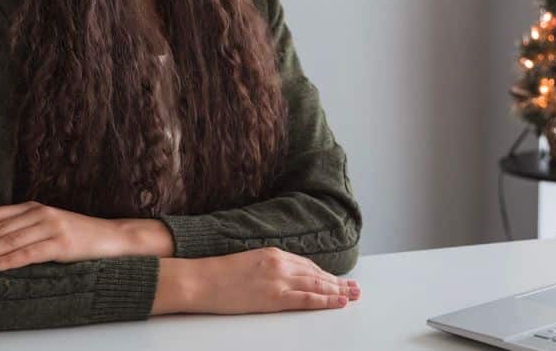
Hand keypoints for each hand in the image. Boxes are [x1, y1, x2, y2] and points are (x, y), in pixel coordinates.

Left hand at [0, 201, 128, 270]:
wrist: (110, 236)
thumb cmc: (76, 234)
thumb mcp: (47, 225)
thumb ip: (23, 229)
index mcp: (33, 208)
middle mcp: (39, 214)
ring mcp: (50, 228)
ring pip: (9, 241)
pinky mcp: (60, 245)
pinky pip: (28, 254)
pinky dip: (7, 261)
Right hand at [179, 246, 360, 313]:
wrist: (200, 280)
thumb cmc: (216, 275)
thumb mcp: (246, 262)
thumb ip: (266, 267)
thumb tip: (279, 277)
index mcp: (273, 253)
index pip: (306, 265)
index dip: (324, 274)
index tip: (336, 279)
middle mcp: (280, 263)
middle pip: (316, 274)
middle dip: (337, 281)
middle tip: (355, 287)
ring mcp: (279, 280)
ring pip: (318, 285)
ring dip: (338, 290)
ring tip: (354, 295)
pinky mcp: (275, 297)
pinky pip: (308, 299)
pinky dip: (327, 301)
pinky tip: (340, 302)